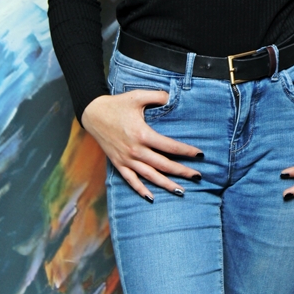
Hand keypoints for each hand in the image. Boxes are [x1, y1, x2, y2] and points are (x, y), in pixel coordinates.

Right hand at [81, 90, 202, 201]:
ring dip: (166, 184)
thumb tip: (173, 96)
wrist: (93, 113)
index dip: (186, 151)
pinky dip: (140, 190)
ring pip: (149, 176)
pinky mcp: (118, 163)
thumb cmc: (117, 104)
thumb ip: (157, 96)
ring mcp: (126, 159)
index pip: (169, 146)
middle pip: (163, 165)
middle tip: (198, 176)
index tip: (200, 154)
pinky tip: (151, 197)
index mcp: (142, 134)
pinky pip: (130, 180)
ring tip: (181, 190)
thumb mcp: (138, 96)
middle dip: (182, 171)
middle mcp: (135, 150)